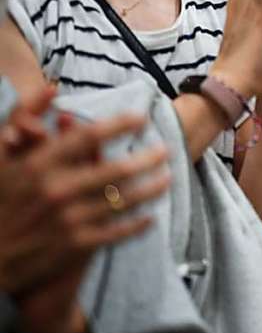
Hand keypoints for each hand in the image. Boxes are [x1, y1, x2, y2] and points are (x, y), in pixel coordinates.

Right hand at [0, 106, 167, 295]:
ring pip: (123, 200)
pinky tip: (150, 217)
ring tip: (167, 178)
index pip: (90, 136)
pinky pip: (117, 231)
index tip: (141, 117)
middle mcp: (57, 190)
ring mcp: (69, 219)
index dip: (120, 124)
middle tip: (166, 150)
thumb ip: (23, 117)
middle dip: (148, 158)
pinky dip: (137, 223)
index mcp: (39, 165)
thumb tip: (51, 87)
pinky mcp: (75, 246)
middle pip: (117, 169)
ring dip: (151, 188)